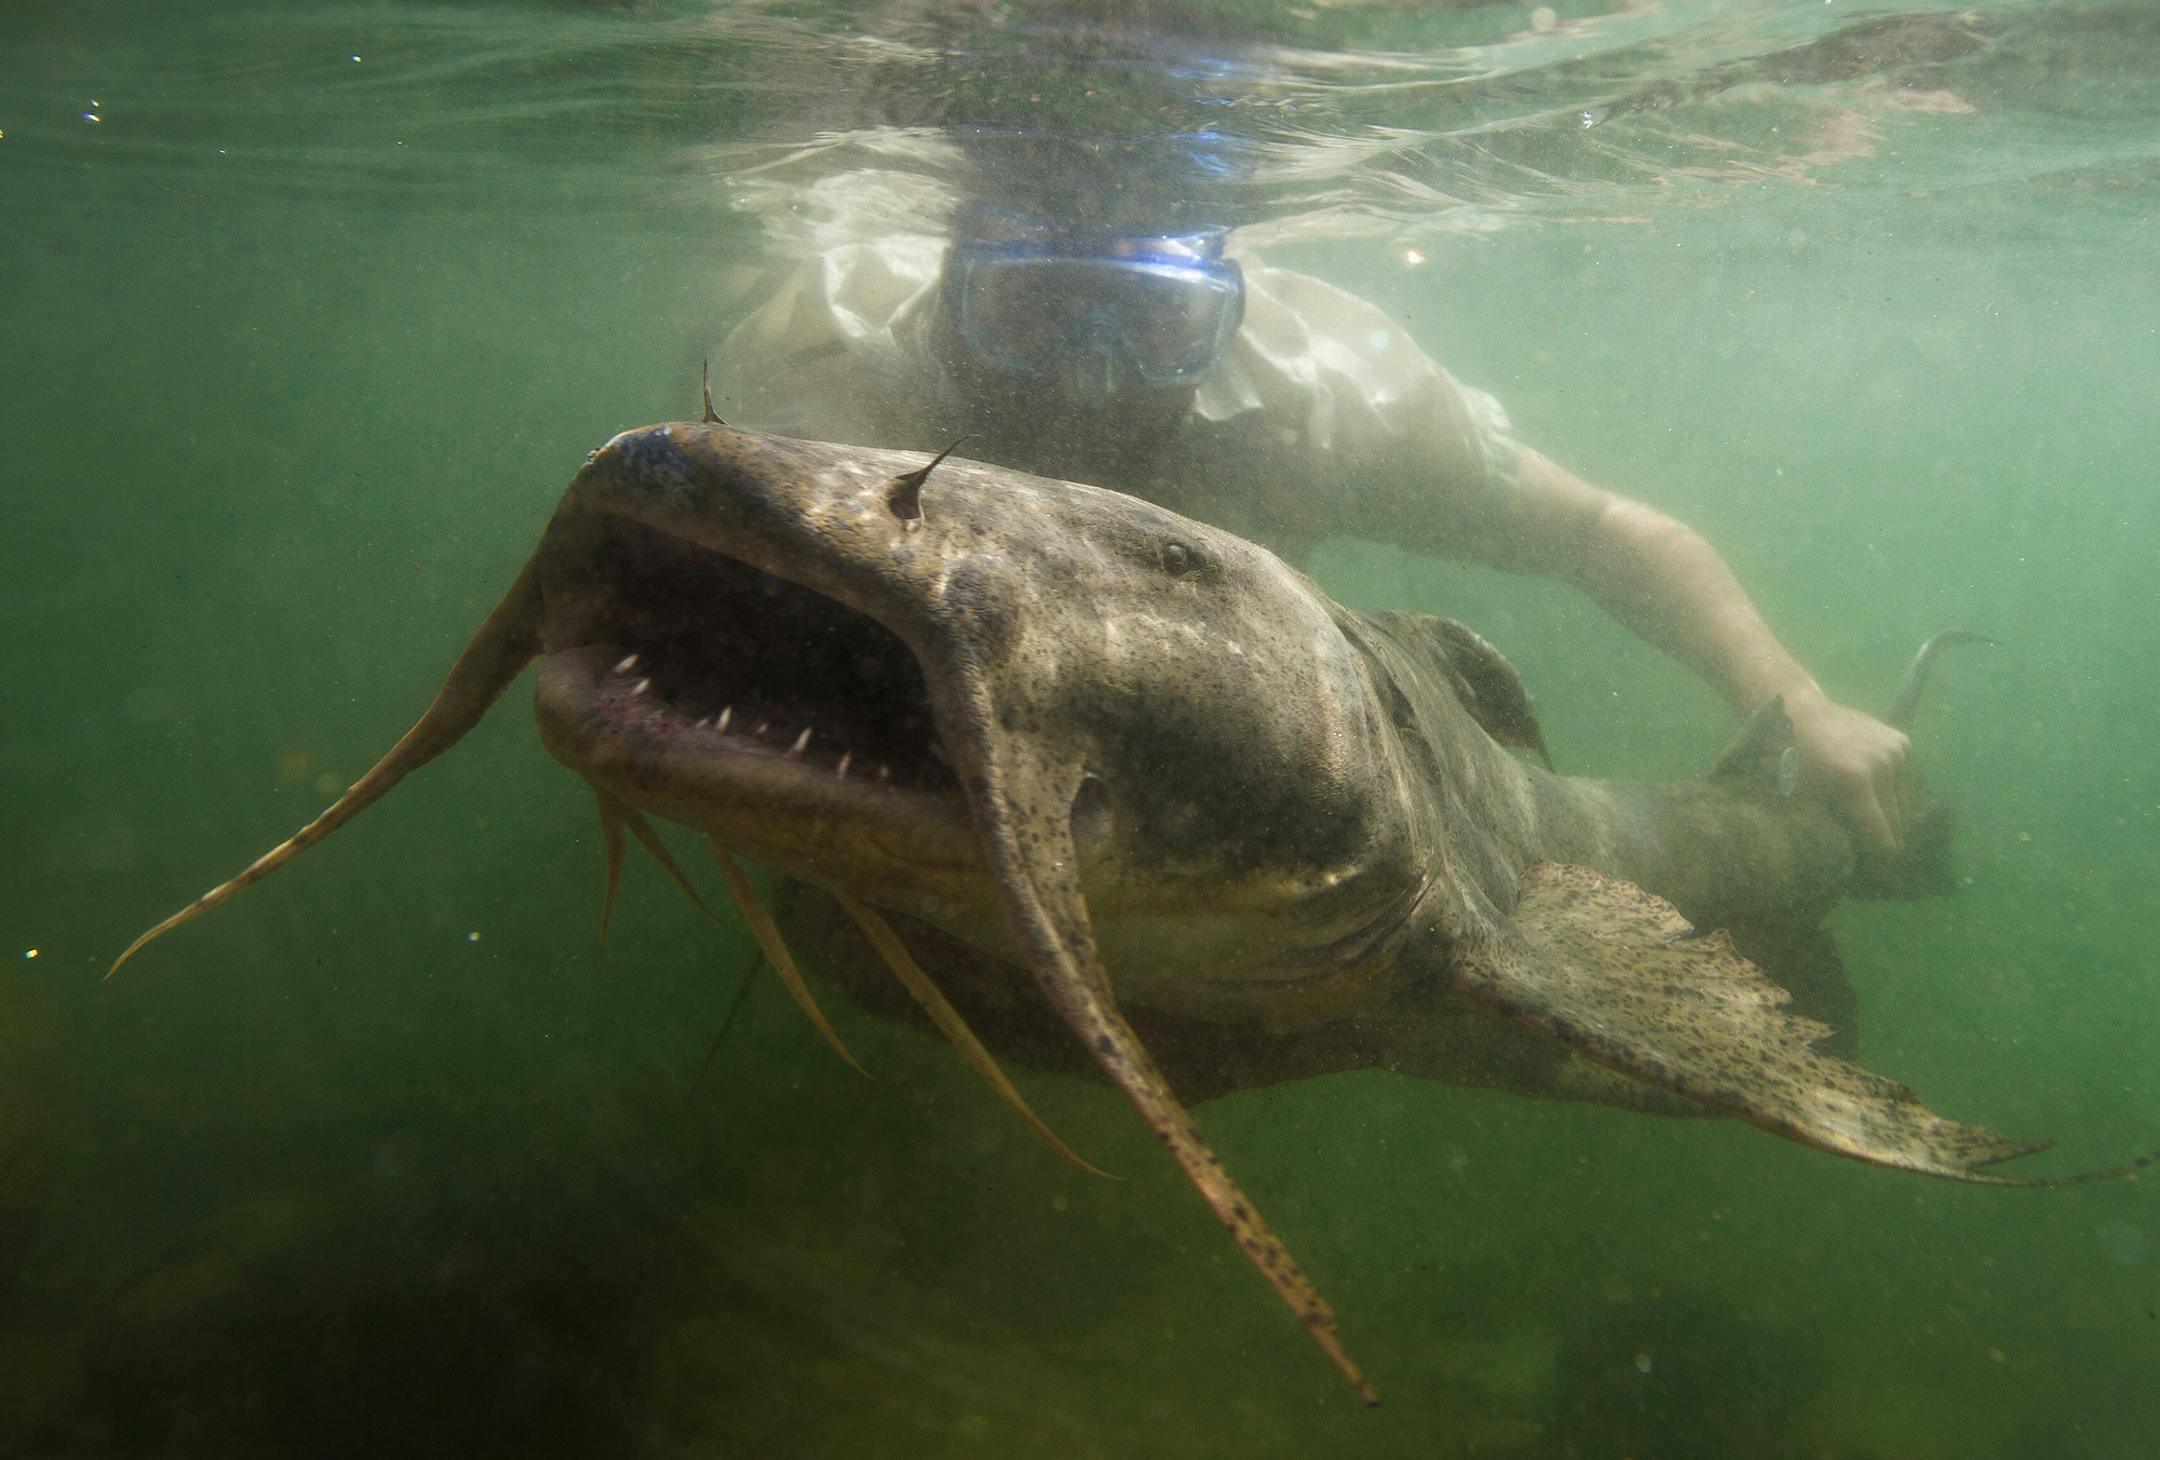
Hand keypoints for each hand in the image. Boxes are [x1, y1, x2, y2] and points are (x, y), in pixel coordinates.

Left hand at [1783, 687, 1912, 856]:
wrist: (1799, 712)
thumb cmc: (1790, 759)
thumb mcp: (1802, 798)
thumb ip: (1829, 828)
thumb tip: (1844, 861)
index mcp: (1855, 782)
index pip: (1881, 835)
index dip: (1879, 859)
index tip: (1876, 874)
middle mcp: (1883, 765)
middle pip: (1896, 820)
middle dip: (1886, 840)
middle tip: (1875, 858)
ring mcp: (1895, 750)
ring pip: (1903, 800)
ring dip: (1892, 815)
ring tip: (1875, 827)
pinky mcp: (1901, 741)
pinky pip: (1905, 778)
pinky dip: (1893, 791)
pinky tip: (1878, 799)